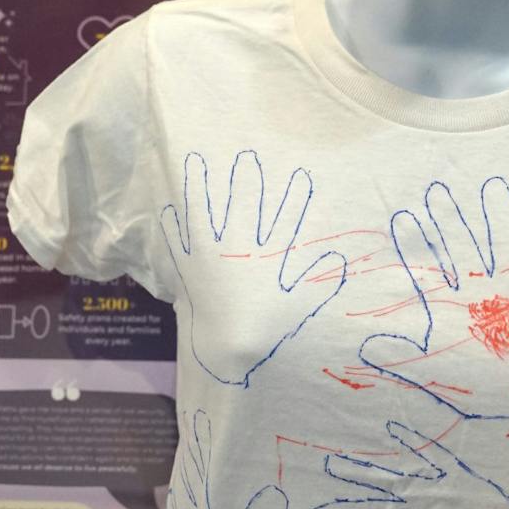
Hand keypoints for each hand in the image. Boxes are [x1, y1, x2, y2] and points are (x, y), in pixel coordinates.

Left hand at [161, 150, 345, 386]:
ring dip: (201, 189)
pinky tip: (167, 209)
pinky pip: (177, 242)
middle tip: (247, 157)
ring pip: (204, 215)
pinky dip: (172, 227)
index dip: (294, 199)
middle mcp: (236, 251)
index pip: (284, 223)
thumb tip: (340, 260)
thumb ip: (319, 282)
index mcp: (264, 259)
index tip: (302, 173)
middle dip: (246, 182)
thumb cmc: (263, 331)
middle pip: (242, 209)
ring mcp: (208, 257)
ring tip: (196, 162)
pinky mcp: (188, 269)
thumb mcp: (297, 308)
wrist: (223, 352)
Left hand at [358, 177, 508, 418]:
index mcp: (458, 304)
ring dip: (503, 218)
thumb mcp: (430, 370)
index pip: (432, 267)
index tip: (402, 215)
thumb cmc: (474, 385)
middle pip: (467, 246)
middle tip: (436, 188)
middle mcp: (486, 290)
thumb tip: (363, 347)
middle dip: (452, 220)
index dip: (417, 244)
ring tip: (493, 186)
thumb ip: (398, 357)